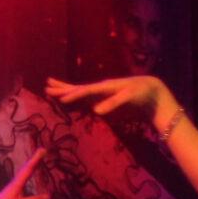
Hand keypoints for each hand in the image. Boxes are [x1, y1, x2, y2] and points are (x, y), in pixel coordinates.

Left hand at [0, 150, 46, 198]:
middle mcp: (14, 184)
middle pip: (26, 169)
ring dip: (31, 166)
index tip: (43, 149)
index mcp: (16, 185)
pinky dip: (27, 176)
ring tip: (37, 160)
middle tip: (43, 150)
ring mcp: (13, 189)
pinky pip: (22, 181)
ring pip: (24, 174)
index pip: (28, 169)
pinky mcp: (11, 195)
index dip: (36, 159)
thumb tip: (49, 196)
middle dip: (35, 159)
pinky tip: (27, 179)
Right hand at [46, 74, 169, 121]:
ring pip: (79, 92)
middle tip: (46, 87)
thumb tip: (96, 111)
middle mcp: (100, 89)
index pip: (85, 91)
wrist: (151, 91)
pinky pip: (85, 99)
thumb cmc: (141, 93)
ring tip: (50, 87)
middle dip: (63, 89)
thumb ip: (113, 104)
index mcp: (105, 87)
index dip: (73, 95)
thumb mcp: (129, 98)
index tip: (61, 99)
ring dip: (66, 90)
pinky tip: (68, 99)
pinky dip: (74, 98)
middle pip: (78, 88)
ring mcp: (101, 94)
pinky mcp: (104, 100)